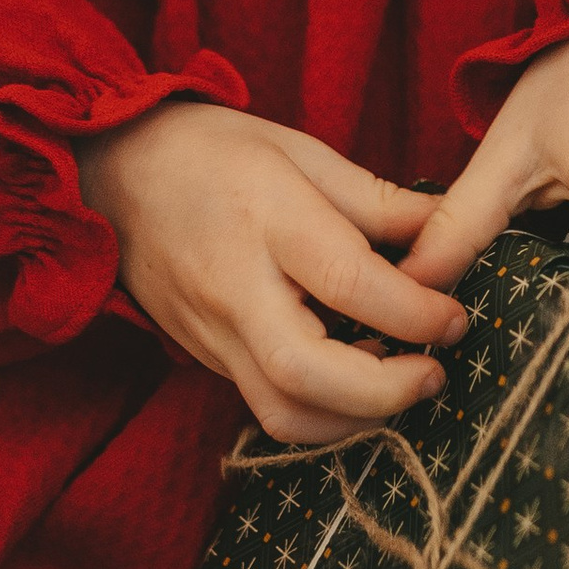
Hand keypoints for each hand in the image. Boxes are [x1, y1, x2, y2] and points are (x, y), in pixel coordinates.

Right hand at [75, 102, 465, 444]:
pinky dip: (321, 412)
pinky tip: (355, 384)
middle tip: (433, 374)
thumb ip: (378, 201)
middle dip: (383, 392)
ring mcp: (211, 331)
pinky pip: (266, 406)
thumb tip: (450, 232)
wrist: (113, 172)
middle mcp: (233, 285)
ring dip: (354, 419)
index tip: (454, 317)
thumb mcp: (300, 149)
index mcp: (266, 217)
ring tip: (400, 385)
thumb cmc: (212, 150)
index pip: (349, 282)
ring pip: (281, 413)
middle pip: (305, 372)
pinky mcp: (204, 357)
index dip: (416, 311)